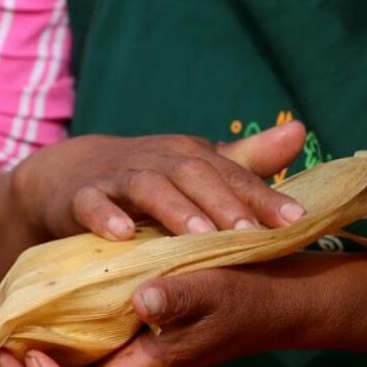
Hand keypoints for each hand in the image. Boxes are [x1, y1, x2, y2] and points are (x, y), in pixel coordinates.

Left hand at [0, 266, 290, 366]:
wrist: (280, 300)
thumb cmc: (248, 297)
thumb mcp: (215, 290)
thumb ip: (179, 298)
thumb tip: (142, 299)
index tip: (29, 353)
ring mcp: (131, 363)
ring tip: (2, 346)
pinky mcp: (131, 346)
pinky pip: (81, 366)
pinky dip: (50, 357)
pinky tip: (33, 331)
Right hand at [9, 122, 308, 242]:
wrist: (67, 176)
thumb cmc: (142, 178)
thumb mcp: (193, 169)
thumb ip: (244, 161)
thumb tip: (300, 132)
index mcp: (188, 156)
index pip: (231, 173)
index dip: (262, 195)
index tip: (294, 221)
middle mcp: (156, 161)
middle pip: (193, 174)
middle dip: (223, 202)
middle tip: (250, 233)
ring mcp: (115, 178)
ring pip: (148, 187)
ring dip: (174, 209)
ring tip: (198, 235)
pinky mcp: (79, 198)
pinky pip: (91, 205)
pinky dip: (105, 217)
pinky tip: (122, 235)